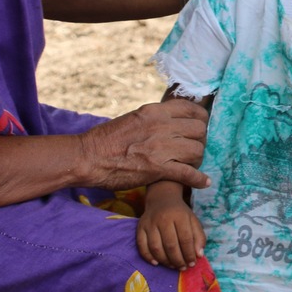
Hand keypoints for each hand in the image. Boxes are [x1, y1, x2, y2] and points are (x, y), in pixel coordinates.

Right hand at [78, 98, 208, 190]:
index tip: (200, 128)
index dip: (201, 119)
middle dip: (200, 140)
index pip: (192, 109)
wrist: (88, 157)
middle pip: (199, 130)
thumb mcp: (135, 118)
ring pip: (197, 150)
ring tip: (191, 164)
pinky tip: (203, 182)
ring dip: (198, 159)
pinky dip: (198, 179)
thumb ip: (156, 118)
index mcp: (156, 111)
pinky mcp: (158, 169)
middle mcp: (162, 125)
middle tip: (193, 149)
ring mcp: (161, 147)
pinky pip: (188, 173)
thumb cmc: (107, 139)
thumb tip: (172, 121)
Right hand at [137, 181, 205, 269]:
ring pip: (156, 248)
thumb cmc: (180, 213)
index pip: (185, 239)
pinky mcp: (139, 228)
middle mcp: (163, 219)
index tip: (193, 263)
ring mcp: (150, 223)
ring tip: (173, 266)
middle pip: (170, 245)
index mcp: (179, 215)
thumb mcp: (193, 221)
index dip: (189, 254)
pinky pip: (142, 246)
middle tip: (183, 267)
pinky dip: (148, 257)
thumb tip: (199, 255)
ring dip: (165, 261)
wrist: (162, 199)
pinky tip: (157, 263)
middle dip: (178, 260)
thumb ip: (199, 237)